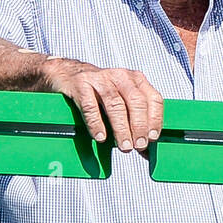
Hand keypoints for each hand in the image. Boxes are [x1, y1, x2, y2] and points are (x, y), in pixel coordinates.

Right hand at [42, 57, 163, 151]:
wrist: (66, 73)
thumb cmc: (99, 91)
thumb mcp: (121, 98)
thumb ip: (133, 119)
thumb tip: (146, 150)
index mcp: (135, 80)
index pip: (153, 98)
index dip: (155, 119)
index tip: (153, 138)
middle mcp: (120, 77)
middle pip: (136, 102)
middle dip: (139, 126)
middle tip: (139, 145)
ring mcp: (99, 79)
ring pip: (115, 104)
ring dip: (121, 128)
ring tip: (124, 146)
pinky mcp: (80, 85)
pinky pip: (90, 106)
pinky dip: (96, 124)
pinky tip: (100, 137)